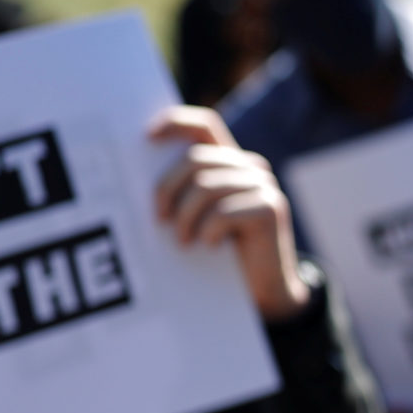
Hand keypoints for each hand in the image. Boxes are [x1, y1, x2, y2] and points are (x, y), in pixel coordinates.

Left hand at [149, 108, 309, 321]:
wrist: (265, 289)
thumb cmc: (223, 252)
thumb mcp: (200, 216)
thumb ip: (185, 193)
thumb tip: (142, 183)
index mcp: (230, 162)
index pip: (204, 125)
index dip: (175, 123)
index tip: (146, 138)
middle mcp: (250, 167)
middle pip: (195, 160)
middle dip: (168, 189)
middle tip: (159, 219)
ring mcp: (263, 186)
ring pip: (205, 187)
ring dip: (186, 218)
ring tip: (183, 242)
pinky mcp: (270, 208)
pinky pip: (224, 212)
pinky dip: (209, 232)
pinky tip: (210, 247)